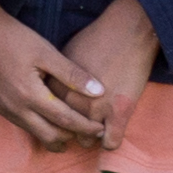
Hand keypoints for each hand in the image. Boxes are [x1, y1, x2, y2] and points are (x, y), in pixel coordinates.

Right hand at [0, 0, 112, 152]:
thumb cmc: (13, 38)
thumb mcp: (46, 52)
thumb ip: (72, 74)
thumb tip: (99, 92)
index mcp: (30, 95)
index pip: (65, 120)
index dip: (86, 127)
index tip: (101, 129)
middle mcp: (14, 108)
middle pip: (49, 136)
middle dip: (71, 138)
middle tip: (88, 134)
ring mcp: (1, 108)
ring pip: (33, 133)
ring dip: (54, 135)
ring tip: (71, 130)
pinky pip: (20, 123)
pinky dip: (37, 125)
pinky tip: (46, 118)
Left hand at [56, 0, 163, 134]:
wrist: (126, 31)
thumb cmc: (95, 40)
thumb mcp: (63, 58)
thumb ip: (55, 81)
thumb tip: (46, 93)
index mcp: (57, 88)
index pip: (49, 116)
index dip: (56, 118)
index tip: (64, 117)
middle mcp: (73, 101)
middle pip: (65, 131)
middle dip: (72, 131)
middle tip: (81, 125)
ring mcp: (96, 108)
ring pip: (86, 140)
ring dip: (91, 137)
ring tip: (97, 128)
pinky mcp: (120, 111)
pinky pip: (111, 142)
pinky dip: (111, 141)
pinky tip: (111, 133)